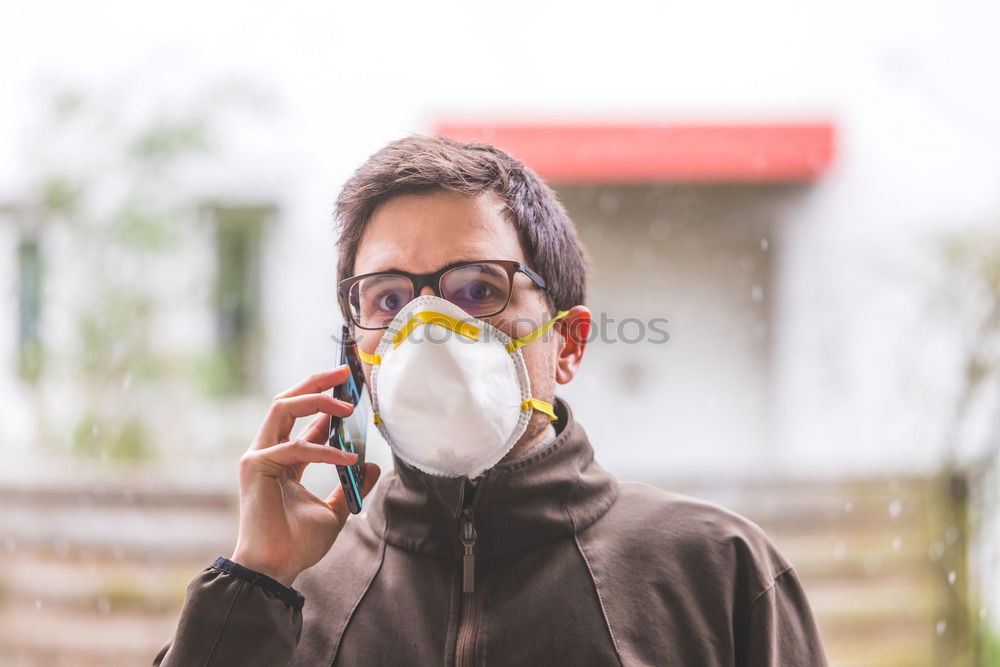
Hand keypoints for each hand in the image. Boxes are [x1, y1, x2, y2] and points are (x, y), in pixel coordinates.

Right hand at [230, 366, 380, 585]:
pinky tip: (349, 458)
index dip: (326, 399)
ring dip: (318, 401)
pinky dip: (325, 449)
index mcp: (283, 459)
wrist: (276, 568)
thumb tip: (373, 466)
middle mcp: (267, 451)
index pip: (302, 418)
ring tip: (349, 408)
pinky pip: (296, 446)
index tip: (352, 388)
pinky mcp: (256, 466)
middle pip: (287, 400)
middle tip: (346, 371)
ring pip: (283, 407)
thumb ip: (350, 485)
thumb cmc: (298, 544)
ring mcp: (258, 456)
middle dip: (317, 382)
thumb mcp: (335, 510)